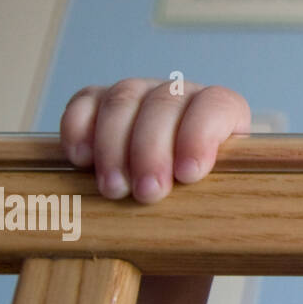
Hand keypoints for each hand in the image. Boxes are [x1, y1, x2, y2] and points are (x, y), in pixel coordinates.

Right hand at [59, 77, 250, 203]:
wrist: (169, 203)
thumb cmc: (201, 204)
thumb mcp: (222, 198)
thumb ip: (222, 194)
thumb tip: (215, 209)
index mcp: (222, 111)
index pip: (217, 105)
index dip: (200, 135)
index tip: (188, 175)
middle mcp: (181, 95)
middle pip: (164, 103)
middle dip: (152, 150)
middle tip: (148, 193)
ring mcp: (140, 94)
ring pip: (124, 100)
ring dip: (115, 147)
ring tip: (114, 190)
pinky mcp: (100, 103)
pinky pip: (86, 101)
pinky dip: (79, 128)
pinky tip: (81, 161)